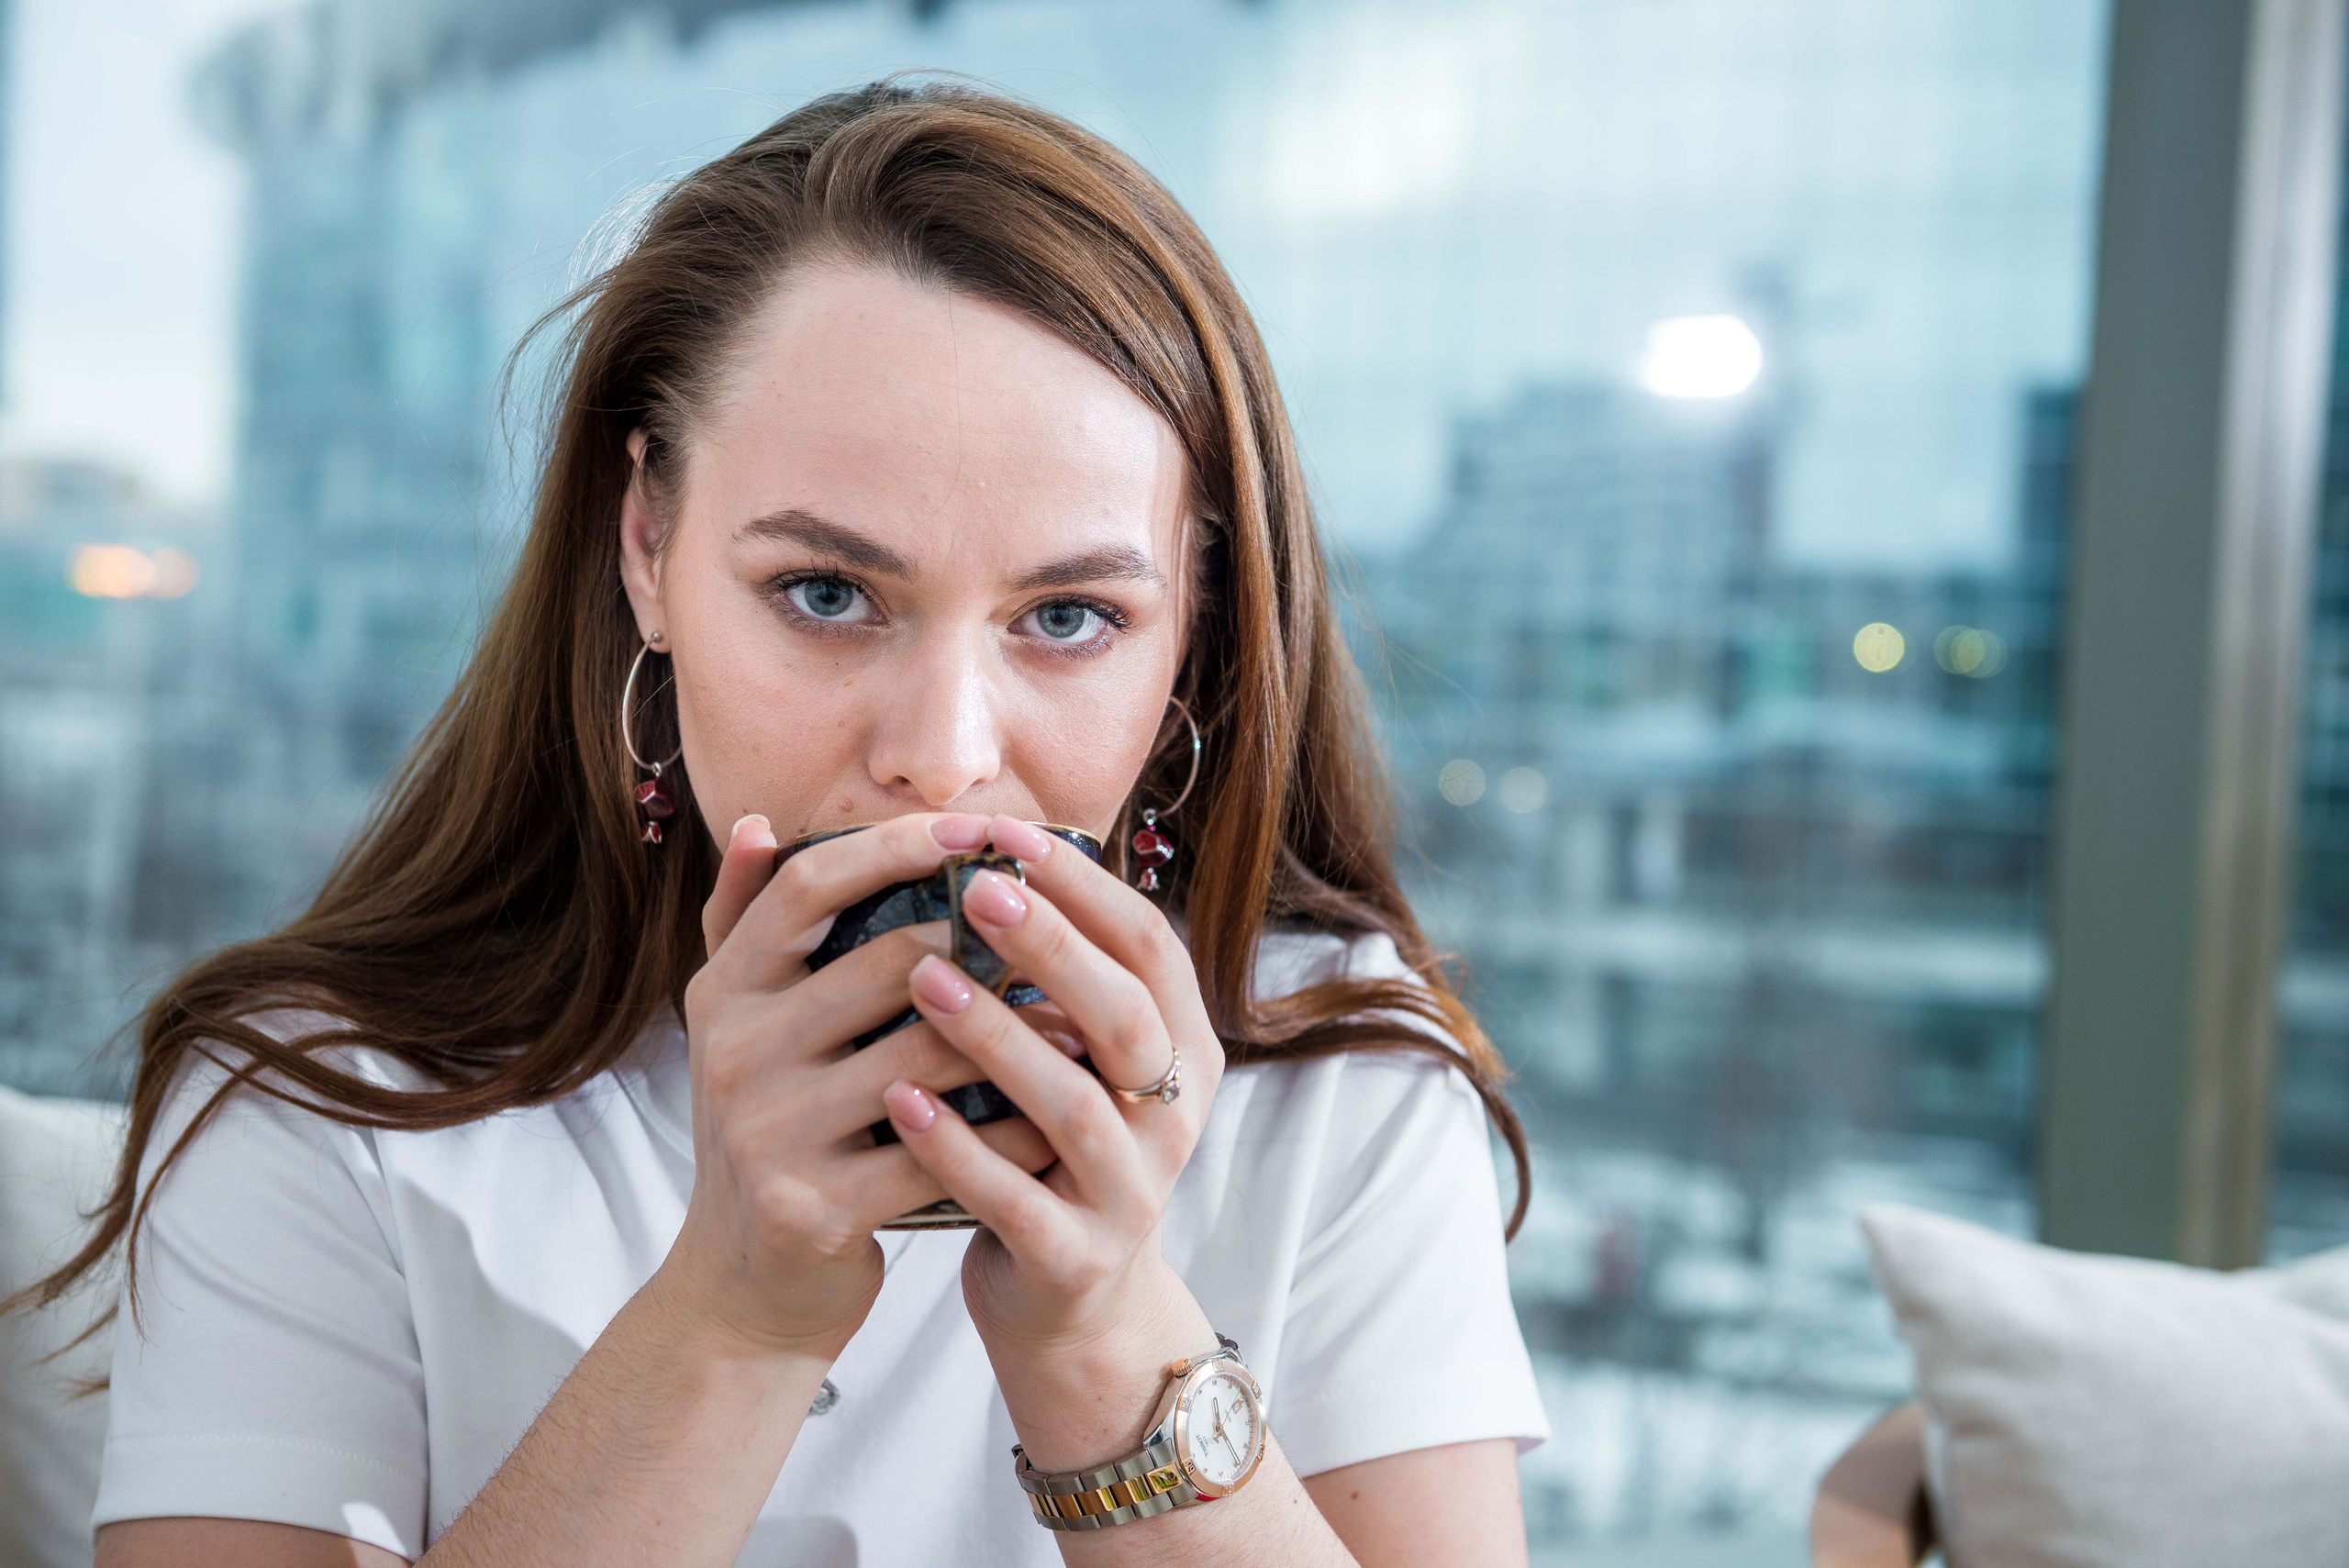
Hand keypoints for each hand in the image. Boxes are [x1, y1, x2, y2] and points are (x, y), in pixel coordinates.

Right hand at [657, 812, 1053, 1360]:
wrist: (745, 1285)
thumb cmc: (773, 1130)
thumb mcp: (741, 1026)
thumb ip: (745, 924)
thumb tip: (765, 824)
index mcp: (722, 992)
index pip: (810, 886)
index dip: (896, 846)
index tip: (980, 827)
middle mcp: (730, 1051)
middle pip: (886, 959)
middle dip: (986, 939)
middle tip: (1062, 926)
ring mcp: (767, 1131)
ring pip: (928, 1050)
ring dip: (1020, 1028)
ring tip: (1084, 1011)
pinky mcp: (812, 1205)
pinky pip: (941, 1147)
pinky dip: (1010, 1126)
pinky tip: (1062, 1109)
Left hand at [881, 814, 1226, 1368]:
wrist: (1069, 1308)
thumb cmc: (1052, 1151)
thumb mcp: (1080, 1060)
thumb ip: (1058, 975)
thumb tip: (992, 850)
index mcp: (1180, 1050)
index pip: (1149, 947)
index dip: (1085, 888)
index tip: (1009, 833)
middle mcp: (1171, 1116)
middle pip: (1128, 1018)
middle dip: (1054, 949)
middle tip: (976, 889)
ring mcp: (1129, 1193)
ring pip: (1077, 1108)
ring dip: (1001, 1040)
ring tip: (925, 981)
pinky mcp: (1077, 1260)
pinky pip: (1018, 1199)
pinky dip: (960, 1150)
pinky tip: (902, 1100)